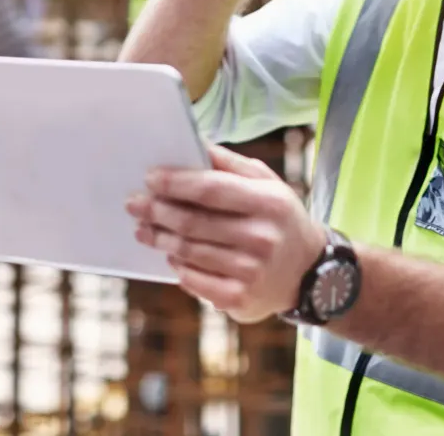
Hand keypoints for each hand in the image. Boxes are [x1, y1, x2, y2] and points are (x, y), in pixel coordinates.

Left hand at [128, 145, 325, 322]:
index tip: (150, 178)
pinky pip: (194, 280)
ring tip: (144, 229)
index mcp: (268, 203)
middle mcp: (261, 238)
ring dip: (160, 239)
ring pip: (189, 252)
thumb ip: (232, 165)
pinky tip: (170, 255)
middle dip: (157, 211)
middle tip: (134, 204)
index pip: (211, 189)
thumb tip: (194, 144)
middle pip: (193, 222)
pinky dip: (177, 266)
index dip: (176, 183)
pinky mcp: (239, 299)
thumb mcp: (268, 184)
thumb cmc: (279, 219)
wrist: (309, 272)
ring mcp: (250, 272)